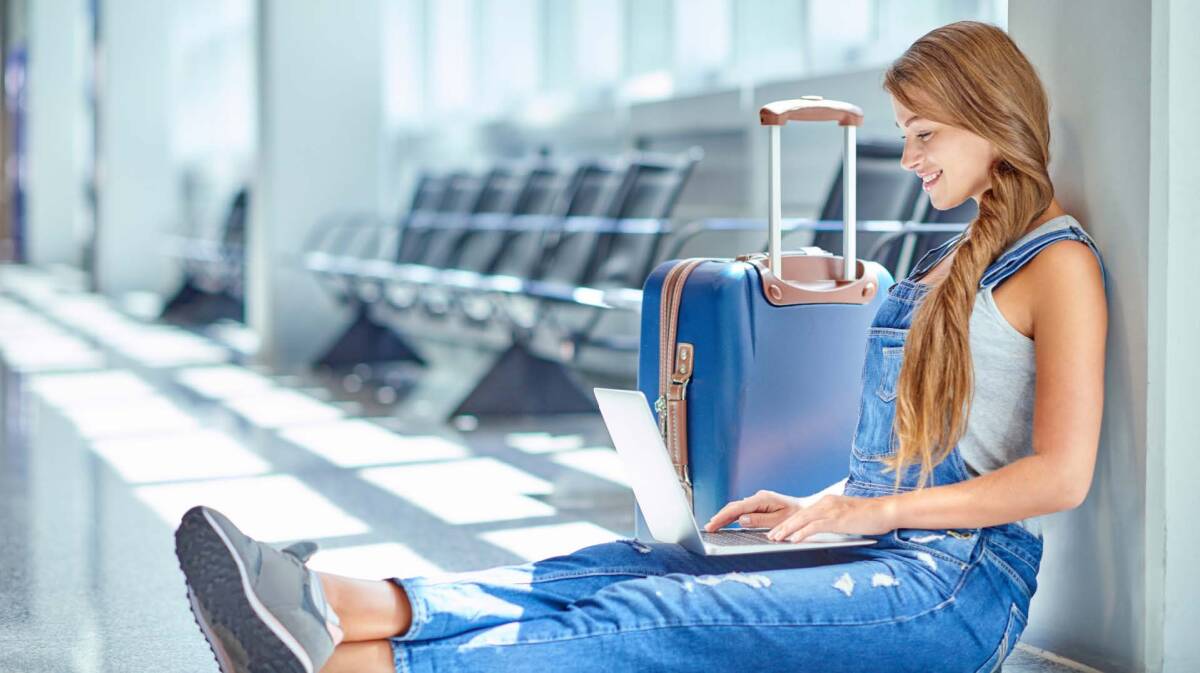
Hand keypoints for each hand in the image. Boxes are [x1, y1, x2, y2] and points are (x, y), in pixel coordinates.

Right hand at [704, 490, 802, 532]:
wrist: (807, 510)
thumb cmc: (796, 517)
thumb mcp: (779, 521)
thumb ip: (759, 520)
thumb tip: (741, 519)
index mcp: (762, 499)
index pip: (737, 509)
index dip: (723, 516)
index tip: (712, 524)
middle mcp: (758, 497)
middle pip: (734, 507)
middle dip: (719, 516)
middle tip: (708, 527)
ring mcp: (758, 500)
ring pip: (736, 508)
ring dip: (724, 516)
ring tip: (712, 526)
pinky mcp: (759, 505)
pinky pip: (742, 510)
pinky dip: (732, 516)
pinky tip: (725, 522)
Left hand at [762, 494, 896, 541]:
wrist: (885, 511)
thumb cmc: (869, 516)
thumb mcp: (846, 517)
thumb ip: (832, 520)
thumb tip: (821, 530)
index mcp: (827, 502)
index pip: (803, 512)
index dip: (789, 522)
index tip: (778, 530)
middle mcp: (826, 503)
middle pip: (798, 515)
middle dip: (783, 526)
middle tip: (771, 536)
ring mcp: (831, 510)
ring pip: (802, 519)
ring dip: (787, 530)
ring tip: (776, 538)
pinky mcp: (837, 519)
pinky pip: (815, 526)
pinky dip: (802, 533)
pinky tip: (794, 539)